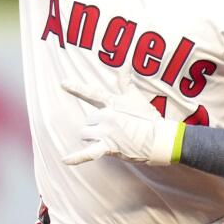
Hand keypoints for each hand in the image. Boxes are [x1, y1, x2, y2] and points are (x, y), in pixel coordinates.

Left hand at [60, 81, 183, 165]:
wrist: (160, 139)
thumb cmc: (149, 118)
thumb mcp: (136, 97)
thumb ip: (126, 81)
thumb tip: (125, 63)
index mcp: (112, 103)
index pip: (91, 93)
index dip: (76, 88)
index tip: (63, 83)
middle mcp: (106, 116)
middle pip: (88, 120)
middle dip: (95, 125)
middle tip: (113, 130)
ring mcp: (106, 132)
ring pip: (85, 134)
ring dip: (92, 137)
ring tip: (109, 140)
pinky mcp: (108, 148)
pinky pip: (88, 153)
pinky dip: (76, 158)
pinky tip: (65, 160)